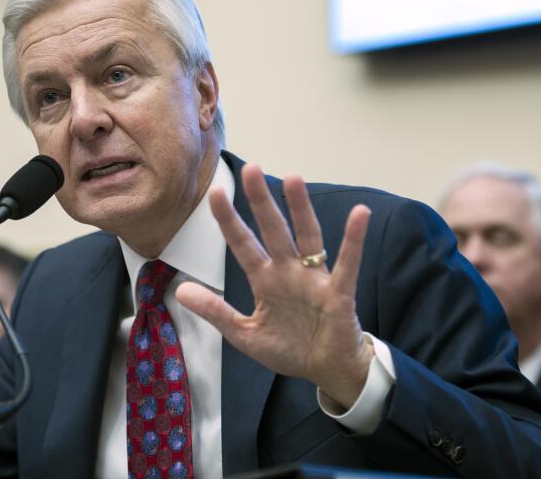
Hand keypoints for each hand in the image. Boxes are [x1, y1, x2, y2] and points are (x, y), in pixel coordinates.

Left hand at [176, 164, 372, 407]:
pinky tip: (359, 214)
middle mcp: (288, 272)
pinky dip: (353, 240)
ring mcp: (314, 280)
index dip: (229, 221)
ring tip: (294, 179)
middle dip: (261, 202)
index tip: (215, 193)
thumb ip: (216, 311)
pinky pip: (347, 264)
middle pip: (272, 230)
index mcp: (265, 280)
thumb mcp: (244, 334)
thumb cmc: (289, 348)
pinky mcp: (338, 294)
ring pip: (307, 237)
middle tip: (250, 168)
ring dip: (300, 209)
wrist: (326, 371)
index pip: (243, 244)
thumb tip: (181, 291)